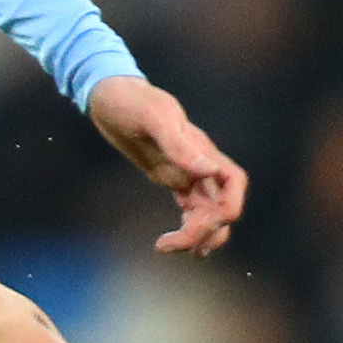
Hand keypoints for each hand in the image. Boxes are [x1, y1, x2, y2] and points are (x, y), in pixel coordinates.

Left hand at [88, 72, 244, 255]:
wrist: (109, 95)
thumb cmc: (131, 101)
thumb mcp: (153, 117)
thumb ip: (179, 144)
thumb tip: (207, 170)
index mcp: (201, 149)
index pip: (234, 182)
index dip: (229, 206)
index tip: (201, 222)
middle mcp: (199, 163)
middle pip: (221, 205)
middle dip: (204, 229)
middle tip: (169, 245)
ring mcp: (186, 171)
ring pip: (207, 212)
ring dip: (196, 235)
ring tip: (165, 248)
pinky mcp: (169, 176)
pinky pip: (189, 209)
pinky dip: (186, 228)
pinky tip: (169, 243)